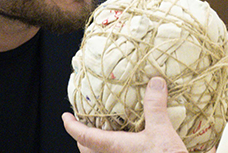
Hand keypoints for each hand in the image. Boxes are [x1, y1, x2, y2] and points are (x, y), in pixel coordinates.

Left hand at [63, 77, 188, 152]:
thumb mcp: (162, 131)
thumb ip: (155, 106)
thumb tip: (154, 82)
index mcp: (115, 148)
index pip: (84, 136)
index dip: (72, 126)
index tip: (65, 117)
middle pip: (87, 151)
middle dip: (81, 139)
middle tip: (82, 126)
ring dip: (96, 149)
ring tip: (101, 137)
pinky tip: (124, 149)